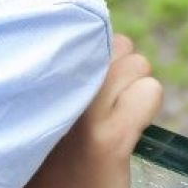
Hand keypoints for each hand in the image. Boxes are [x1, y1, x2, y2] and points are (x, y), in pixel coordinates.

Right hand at [13, 33, 163, 187]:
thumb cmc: (44, 155)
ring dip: (134, 89)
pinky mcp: (108, 139)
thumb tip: (92, 40)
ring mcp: (84, 111)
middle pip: (118, 43)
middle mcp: (57, 87)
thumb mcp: (42, 104)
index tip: (90, 83)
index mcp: (38, 77)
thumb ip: (61, 73)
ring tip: (113, 119)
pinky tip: (128, 131)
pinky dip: (147, 108)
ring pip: (138, 64)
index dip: (96, 56)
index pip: (84, 32)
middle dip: (120, 69)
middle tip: (105, 104)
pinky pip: (150, 91)